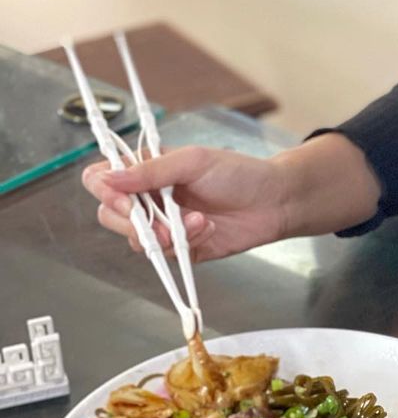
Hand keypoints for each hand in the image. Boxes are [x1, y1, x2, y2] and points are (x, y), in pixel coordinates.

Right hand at [84, 135, 380, 262]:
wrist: (275, 201)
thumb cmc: (239, 173)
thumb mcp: (193, 161)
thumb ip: (150, 170)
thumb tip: (109, 178)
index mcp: (146, 171)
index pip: (102, 181)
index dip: (106, 192)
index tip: (124, 200)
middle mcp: (150, 199)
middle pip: (111, 216)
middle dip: (135, 222)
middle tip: (161, 221)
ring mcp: (166, 226)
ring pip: (138, 240)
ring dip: (165, 234)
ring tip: (198, 221)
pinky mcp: (184, 249)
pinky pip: (168, 256)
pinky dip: (186, 244)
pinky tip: (207, 229)